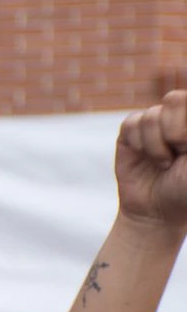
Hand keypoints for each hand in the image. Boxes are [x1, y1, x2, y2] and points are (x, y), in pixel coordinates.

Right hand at [115, 91, 186, 230]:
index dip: (184, 126)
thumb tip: (176, 113)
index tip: (186, 147)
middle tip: (180, 152)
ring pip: (152, 115)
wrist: (159, 213)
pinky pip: (132, 124)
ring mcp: (155, 124)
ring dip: (157, 146)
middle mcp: (179, 118)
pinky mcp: (130, 133)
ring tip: (164, 162)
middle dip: (176, 132)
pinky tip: (146, 158)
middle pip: (175, 99)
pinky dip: (139, 145)